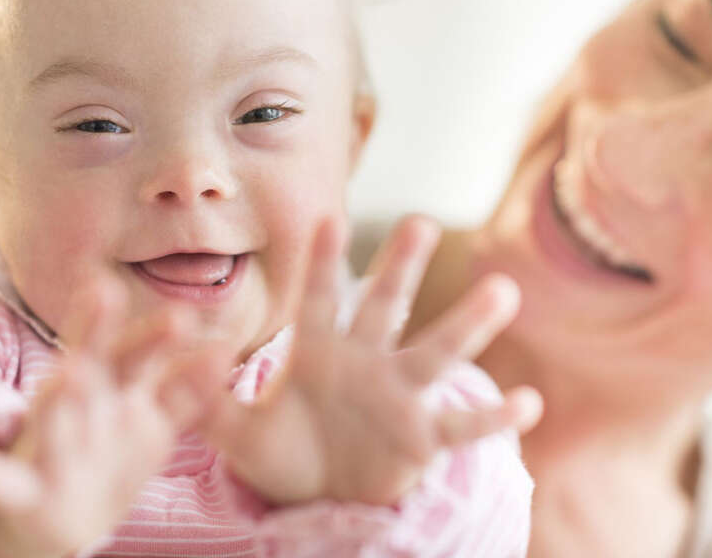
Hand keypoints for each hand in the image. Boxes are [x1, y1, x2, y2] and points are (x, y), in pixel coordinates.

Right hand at [0, 298, 230, 557]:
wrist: (59, 519)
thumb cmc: (108, 453)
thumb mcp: (149, 421)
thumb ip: (184, 388)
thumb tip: (225, 349)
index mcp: (110, 386)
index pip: (132, 350)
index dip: (153, 331)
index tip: (180, 309)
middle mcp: (78, 403)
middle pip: (92, 361)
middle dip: (99, 329)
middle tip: (108, 292)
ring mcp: (49, 442)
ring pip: (54, 414)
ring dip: (59, 393)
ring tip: (68, 373)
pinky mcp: (23, 490)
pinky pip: (2, 482)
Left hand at [201, 215, 541, 505]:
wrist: (317, 495)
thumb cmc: (280, 453)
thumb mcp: (238, 435)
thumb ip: (208, 404)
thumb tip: (181, 367)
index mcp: (317, 353)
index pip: (318, 299)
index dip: (323, 262)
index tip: (330, 217)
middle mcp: (363, 362)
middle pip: (384, 307)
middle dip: (400, 268)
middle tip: (421, 222)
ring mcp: (397, 396)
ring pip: (434, 353)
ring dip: (467, 324)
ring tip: (503, 290)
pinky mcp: (420, 438)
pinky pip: (461, 425)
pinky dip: (494, 417)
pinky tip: (529, 403)